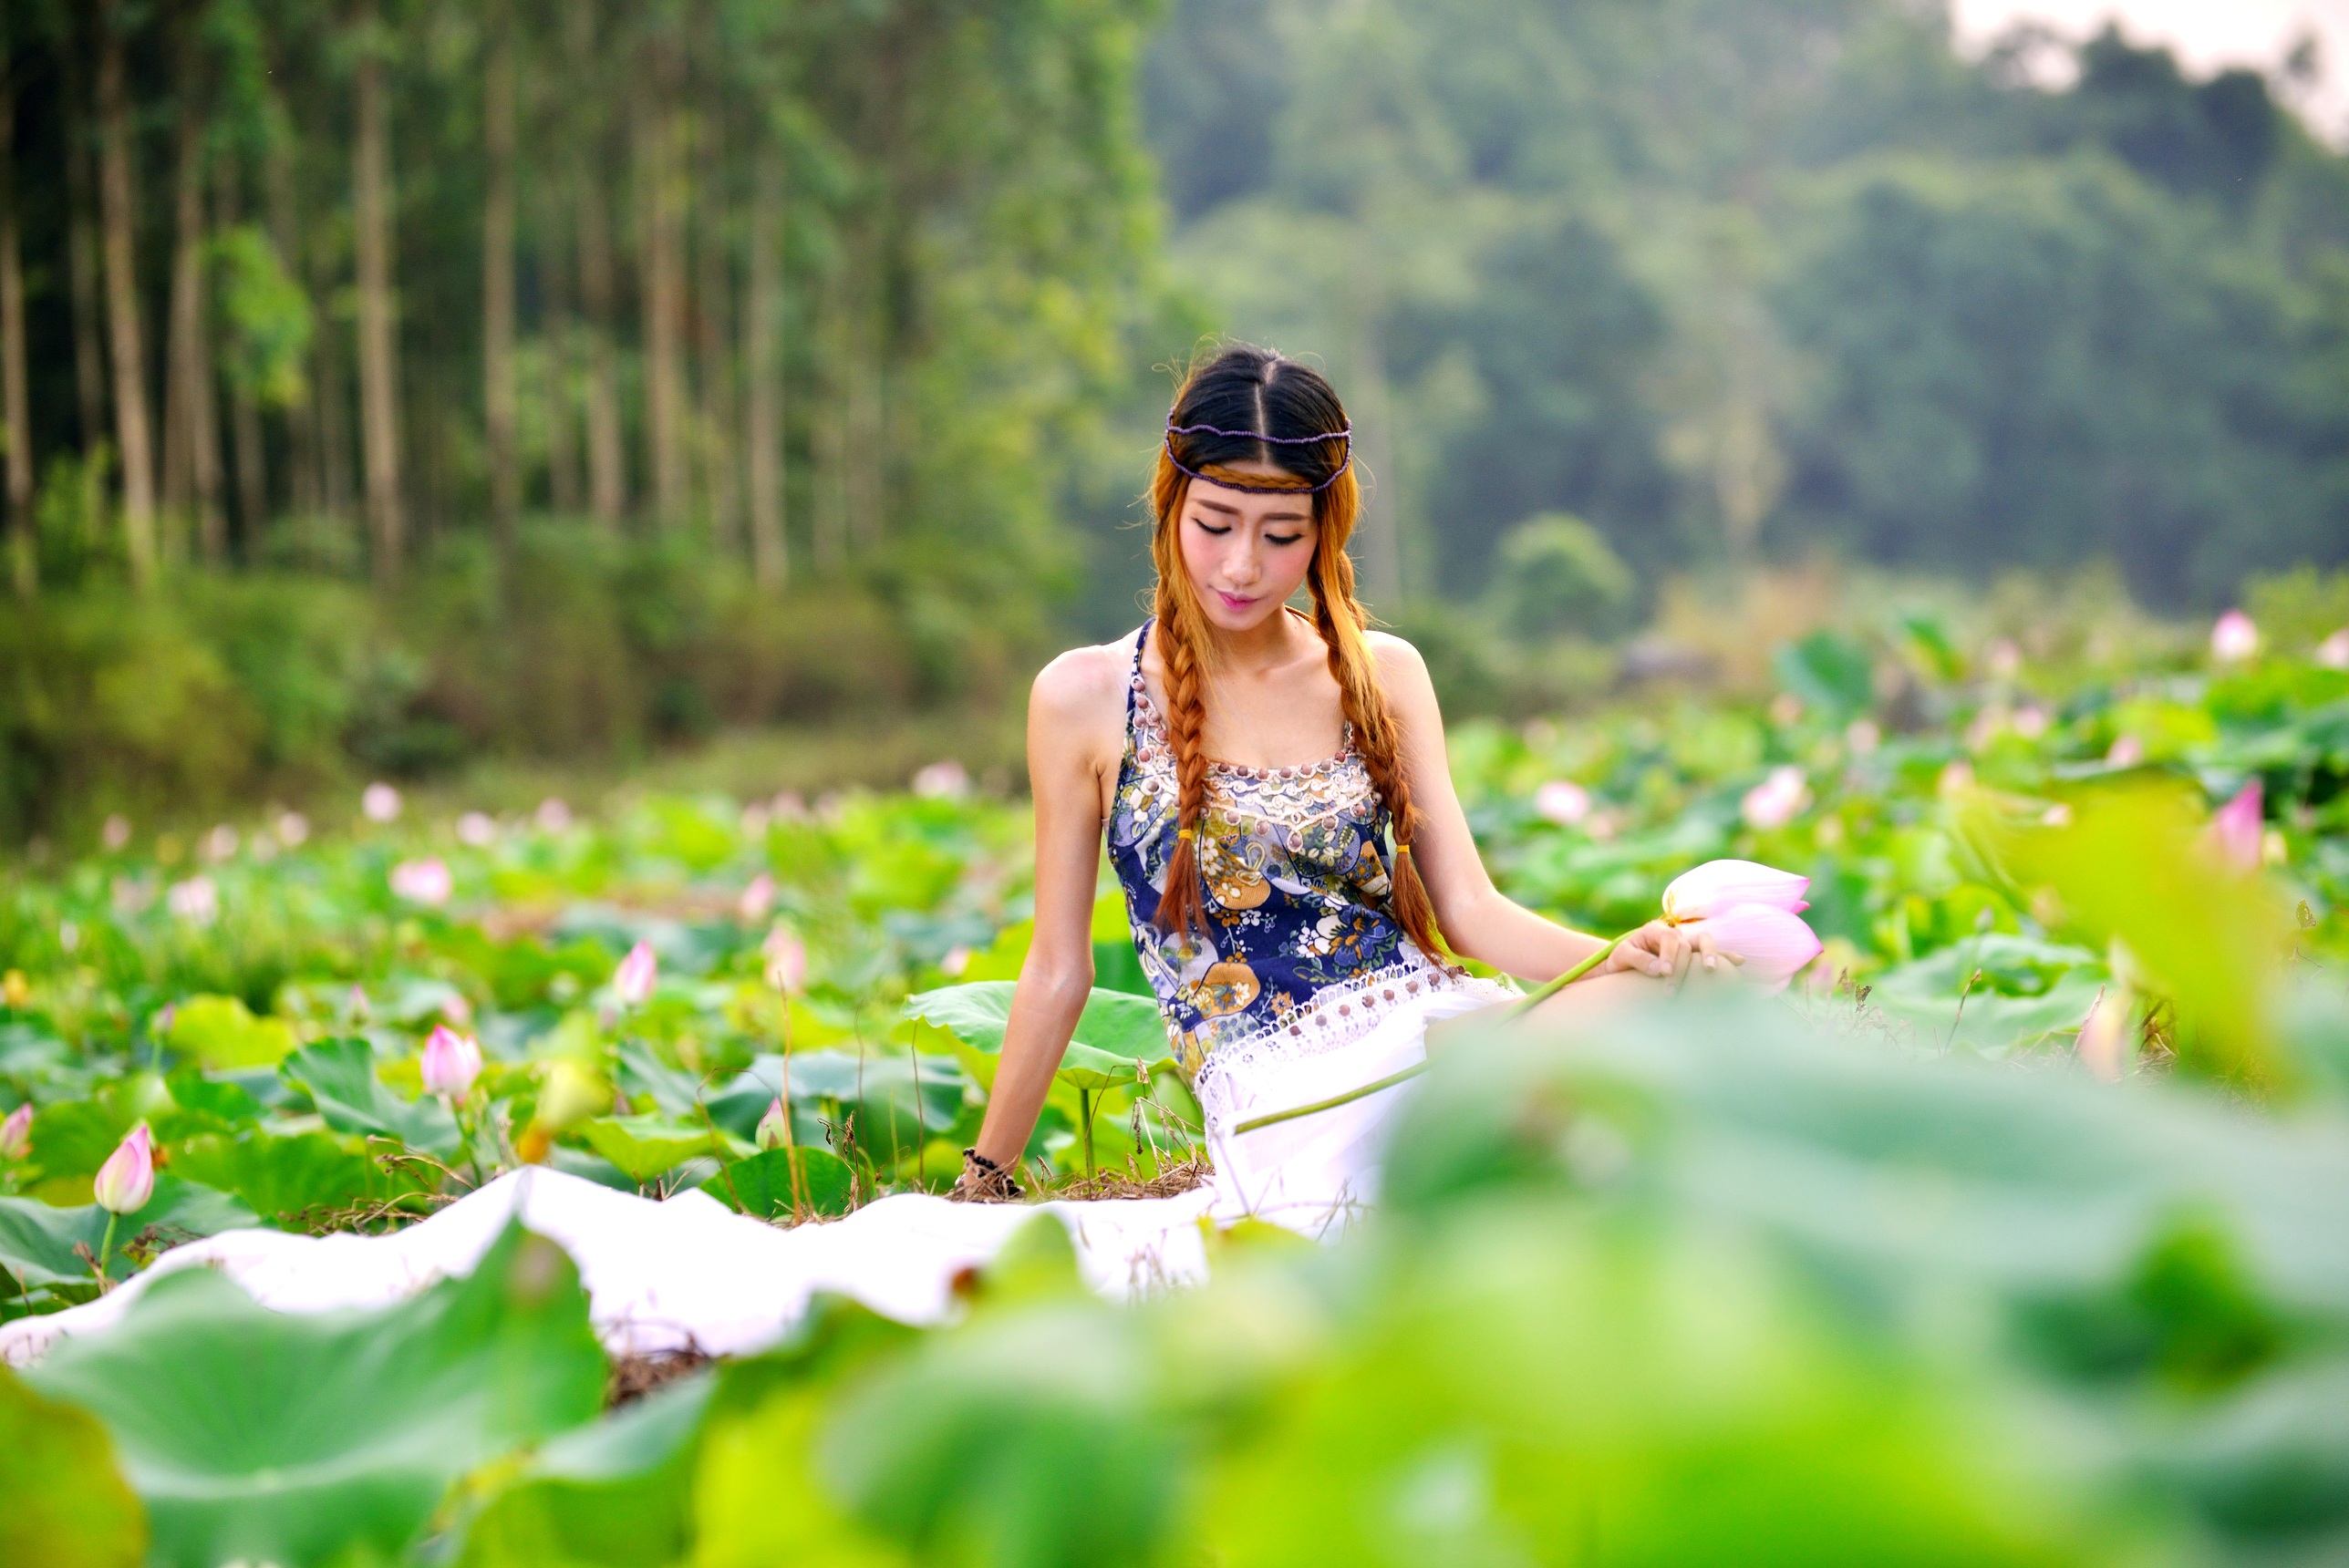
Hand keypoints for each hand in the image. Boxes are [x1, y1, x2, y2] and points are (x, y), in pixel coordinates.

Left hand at [1602, 919, 1743, 984]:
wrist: (1624, 964)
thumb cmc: (1622, 959)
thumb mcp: (1622, 956)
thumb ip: (1638, 959)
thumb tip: (1659, 971)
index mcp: (1656, 930)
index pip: (1669, 939)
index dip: (1668, 956)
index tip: (1663, 973)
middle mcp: (1675, 935)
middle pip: (1686, 945)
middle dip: (1682, 968)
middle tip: (1671, 991)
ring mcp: (1686, 944)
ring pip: (1704, 942)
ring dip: (1711, 954)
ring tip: (1712, 969)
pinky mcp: (1694, 956)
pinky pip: (1712, 954)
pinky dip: (1726, 957)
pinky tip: (1739, 963)